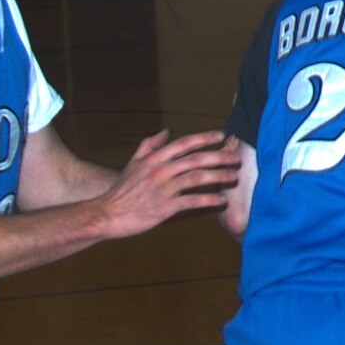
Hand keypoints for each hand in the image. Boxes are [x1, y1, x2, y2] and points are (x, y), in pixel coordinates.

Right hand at [98, 130, 238, 237]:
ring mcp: (163, 189)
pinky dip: (208, 200)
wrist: (108, 213)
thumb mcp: (134, 162)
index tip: (222, 136)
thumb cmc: (122, 189)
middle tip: (237, 157)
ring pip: (196, 178)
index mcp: (155, 158)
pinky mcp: (164, 208)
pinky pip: (191, 202)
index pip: (184, 144)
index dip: (204, 138)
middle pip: (196, 159)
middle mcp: (161, 170)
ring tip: (234, 177)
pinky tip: (221, 201)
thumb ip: (150, 145)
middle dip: (219, 157)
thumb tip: (166, 131)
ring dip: (218, 177)